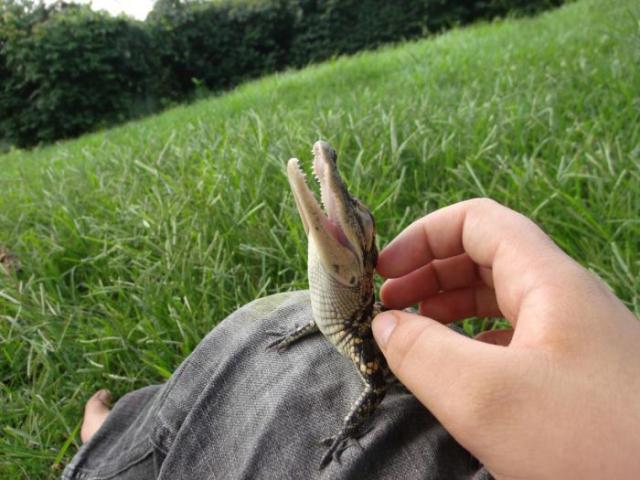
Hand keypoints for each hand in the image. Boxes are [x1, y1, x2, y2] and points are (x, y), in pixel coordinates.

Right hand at [372, 198, 639, 479]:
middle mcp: (563, 300)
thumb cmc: (588, 445)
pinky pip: (511, 338)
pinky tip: (453, 369)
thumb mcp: (487, 397)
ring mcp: (572, 338)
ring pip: (497, 299)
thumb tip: (384, 323)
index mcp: (549, 282)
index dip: (423, 236)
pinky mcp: (574, 375)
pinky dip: (470, 342)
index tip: (383, 270)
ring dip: (447, 306)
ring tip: (409, 331)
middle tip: (387, 304)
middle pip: (484, 257)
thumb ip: (422, 352)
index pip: (477, 222)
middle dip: (429, 272)